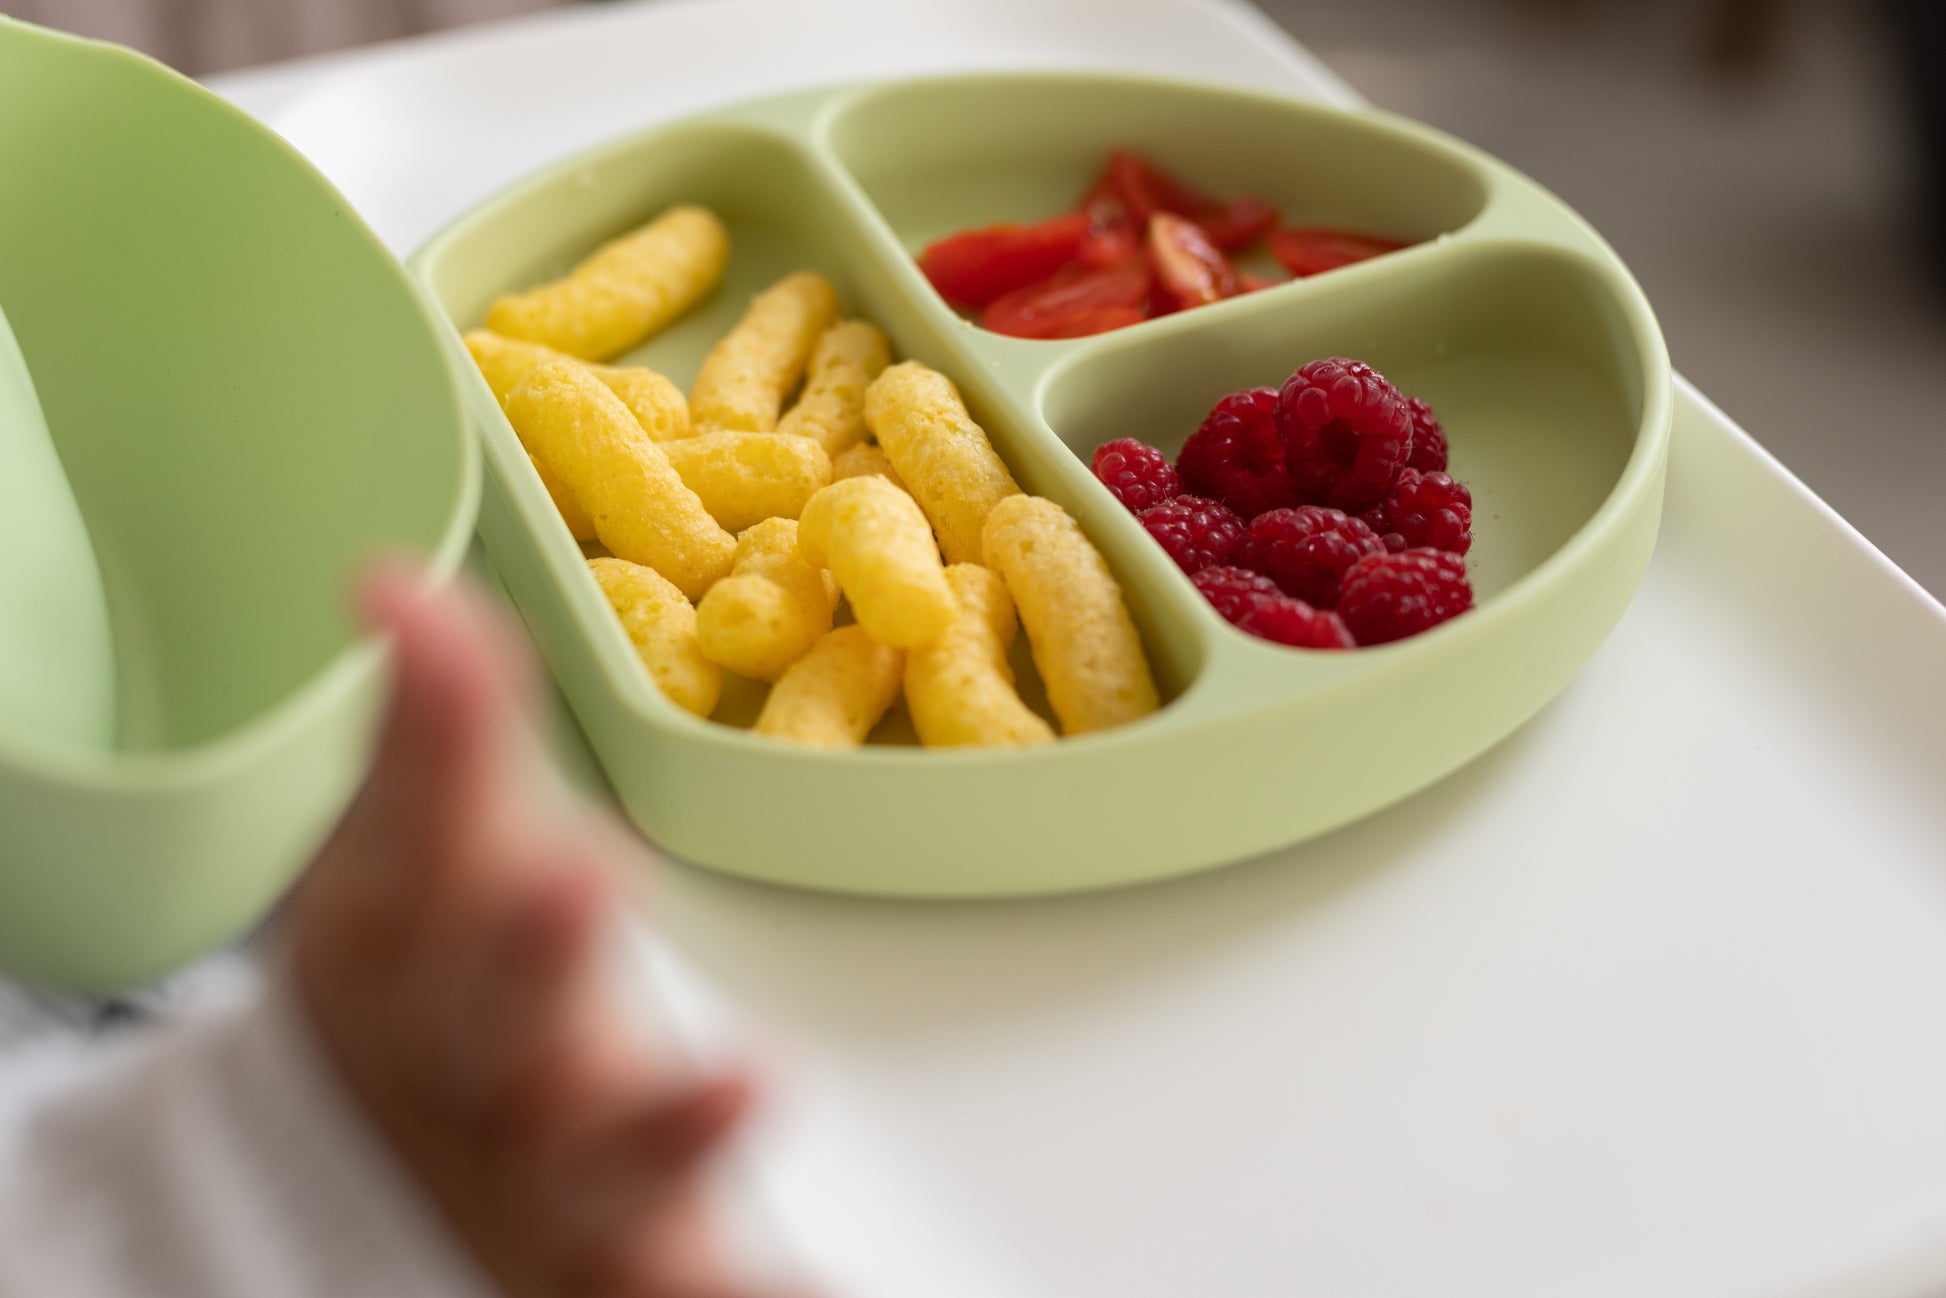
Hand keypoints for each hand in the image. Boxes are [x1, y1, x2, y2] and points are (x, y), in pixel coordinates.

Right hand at [289, 564, 776, 1297]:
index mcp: (415, 942)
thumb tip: (401, 578)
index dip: (434, 745)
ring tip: (750, 1084)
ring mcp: (546, 1173)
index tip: (452, 639)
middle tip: (581, 878)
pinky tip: (817, 1288)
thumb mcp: (415, 859)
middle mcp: (476, 1059)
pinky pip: (673, 1281)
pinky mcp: (618, 1258)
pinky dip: (734, 1290)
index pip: (420, 833)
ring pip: (593, 1159)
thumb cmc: (425, 981)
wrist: (383, 1172)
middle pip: (494, 1007)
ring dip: (663, 1124)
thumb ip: (435, 729)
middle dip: (529, 947)